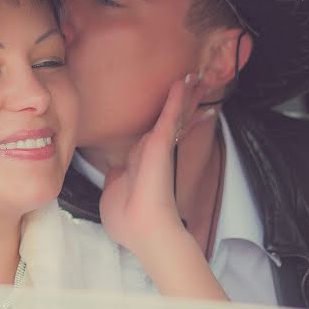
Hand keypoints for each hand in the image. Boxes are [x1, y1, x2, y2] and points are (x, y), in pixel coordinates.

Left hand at [99, 73, 198, 258]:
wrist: (143, 231)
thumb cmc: (129, 221)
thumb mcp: (114, 195)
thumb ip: (117, 180)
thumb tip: (115, 174)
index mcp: (142, 163)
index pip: (153, 135)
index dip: (164, 121)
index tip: (174, 109)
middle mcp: (153, 153)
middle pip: (168, 121)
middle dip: (181, 104)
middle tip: (194, 84)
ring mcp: (158, 149)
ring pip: (172, 116)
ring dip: (183, 97)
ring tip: (194, 77)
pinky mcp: (160, 146)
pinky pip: (168, 116)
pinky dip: (175, 99)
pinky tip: (183, 82)